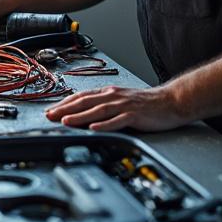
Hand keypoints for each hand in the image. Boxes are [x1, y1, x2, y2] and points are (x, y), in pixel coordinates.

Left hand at [44, 84, 191, 132]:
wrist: (171, 101)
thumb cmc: (146, 104)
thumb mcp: (121, 101)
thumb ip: (104, 105)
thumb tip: (84, 113)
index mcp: (109, 93)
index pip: (82, 97)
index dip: (64, 103)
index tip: (50, 110)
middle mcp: (114, 96)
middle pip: (85, 102)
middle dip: (65, 109)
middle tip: (49, 116)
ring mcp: (124, 105)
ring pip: (98, 110)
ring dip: (80, 116)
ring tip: (66, 121)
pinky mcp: (135, 115)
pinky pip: (118, 120)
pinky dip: (105, 124)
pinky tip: (94, 128)